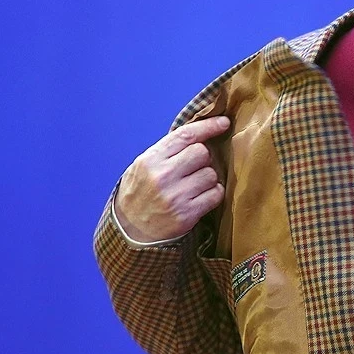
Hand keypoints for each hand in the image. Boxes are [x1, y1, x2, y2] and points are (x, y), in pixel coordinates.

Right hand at [114, 116, 230, 242]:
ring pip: (211, 174)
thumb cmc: (140, 193)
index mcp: (151, 159)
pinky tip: (201, 197)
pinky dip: (213, 194)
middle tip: (194, 168)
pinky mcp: (187, 214)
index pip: (186, 135)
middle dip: (203, 158)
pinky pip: (216, 194)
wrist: (129, 231)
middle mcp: (163, 176)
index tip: (224, 122)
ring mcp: (175, 196)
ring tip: (194, 186)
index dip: (208, 126)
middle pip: (202, 153)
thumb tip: (202, 133)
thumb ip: (168, 150)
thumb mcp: (144, 166)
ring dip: (208, 178)